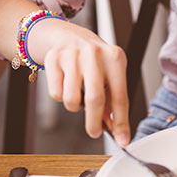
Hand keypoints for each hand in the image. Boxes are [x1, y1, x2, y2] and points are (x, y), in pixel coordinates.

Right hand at [29, 18, 130, 145]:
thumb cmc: (94, 61)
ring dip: (74, 107)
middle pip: (95, 99)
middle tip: (94, 132)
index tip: (123, 140)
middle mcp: (95, 54)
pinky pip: (55, 93)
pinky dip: (60, 96)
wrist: (68, 36)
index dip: (121, 122)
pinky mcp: (54, 58)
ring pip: (71, 99)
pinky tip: (65, 83)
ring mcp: (73, 54)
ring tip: (78, 95)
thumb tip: (117, 130)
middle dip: (94, 123)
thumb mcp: (109, 74)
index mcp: (115, 58)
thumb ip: (113, 101)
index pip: (120, 96)